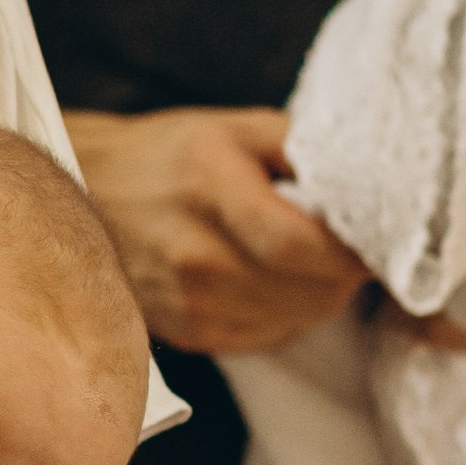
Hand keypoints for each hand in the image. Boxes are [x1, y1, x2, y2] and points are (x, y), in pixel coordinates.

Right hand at [65, 105, 368, 356]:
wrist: (90, 193)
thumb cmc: (171, 156)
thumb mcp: (238, 127)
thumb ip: (304, 148)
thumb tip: (372, 181)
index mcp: (208, 185)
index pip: (301, 245)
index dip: (353, 251)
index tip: (375, 239)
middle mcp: (193, 253)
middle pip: (309, 290)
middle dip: (345, 273)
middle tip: (348, 245)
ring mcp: (187, 301)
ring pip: (298, 320)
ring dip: (321, 295)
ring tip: (310, 260)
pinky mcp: (189, 333)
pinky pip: (271, 337)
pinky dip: (291, 314)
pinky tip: (277, 282)